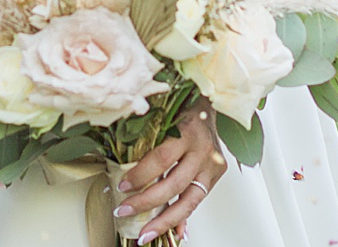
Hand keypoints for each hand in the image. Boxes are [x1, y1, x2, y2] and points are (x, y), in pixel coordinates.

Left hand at [118, 101, 227, 238]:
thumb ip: (148, 142)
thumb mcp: (163, 118)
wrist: (210, 103)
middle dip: (147, 202)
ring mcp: (212, 164)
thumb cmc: (182, 109)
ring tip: (145, 234)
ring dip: (164, 221)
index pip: (161, 158)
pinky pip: (197, 202)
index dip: (140, 175)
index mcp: (187, 131)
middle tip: (125, 211)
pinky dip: (183, 218)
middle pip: (174, 184)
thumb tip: (121, 166)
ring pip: (188, 201)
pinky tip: (174, 233)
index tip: (122, 186)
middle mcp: (202, 150)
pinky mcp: (216, 174)